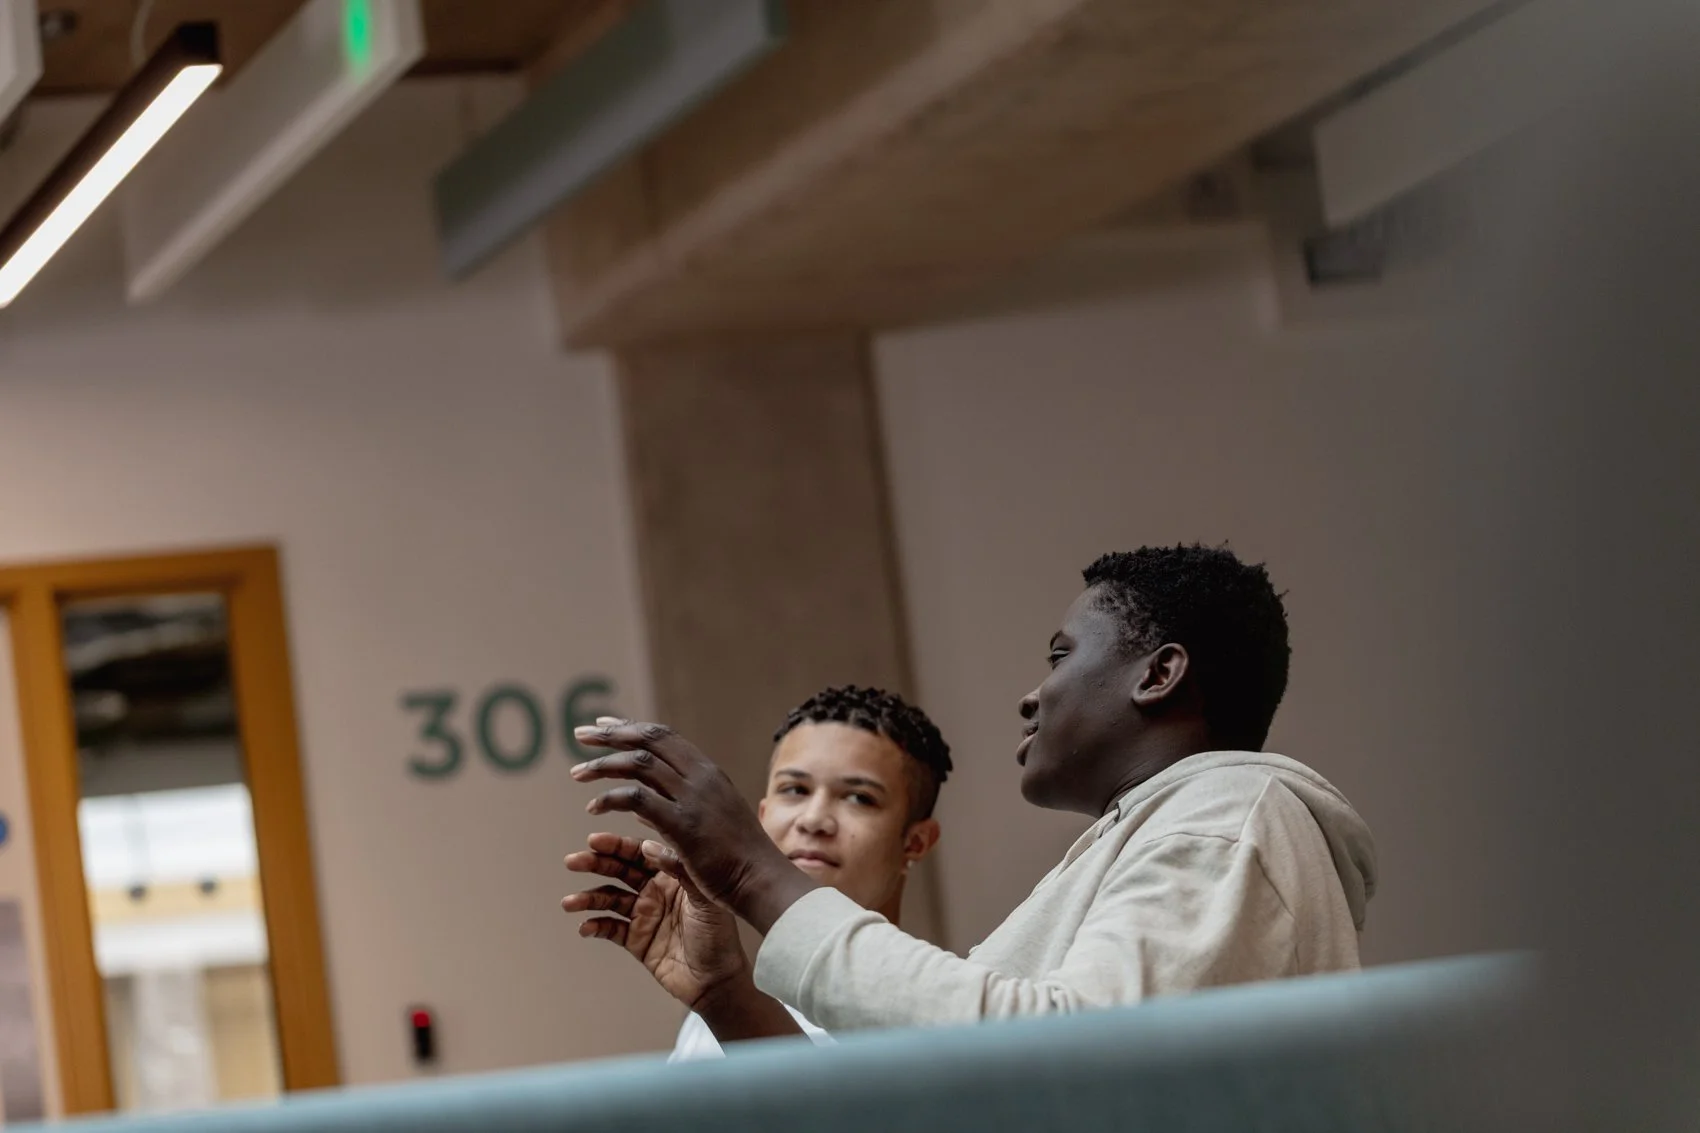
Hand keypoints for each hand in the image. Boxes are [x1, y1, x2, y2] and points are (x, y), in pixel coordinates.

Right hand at [562, 833, 746, 1008]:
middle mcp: (656, 891)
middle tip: (573, 862)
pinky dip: (596, 926)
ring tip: (570, 902)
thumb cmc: (720, 936)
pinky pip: (611, 929)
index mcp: (672, 875)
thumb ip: (679, 870)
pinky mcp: (637, 940)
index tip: (594, 839)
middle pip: (619, 871)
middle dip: (596, 864)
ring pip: (610, 899)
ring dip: (589, 898)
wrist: (717, 980)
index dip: (617, 845)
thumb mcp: (704, 898)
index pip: (640, 853)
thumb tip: (648, 845)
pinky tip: (585, 927)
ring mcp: (645, 915)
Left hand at [570, 718, 819, 932]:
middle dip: (612, 735)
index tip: (605, 725)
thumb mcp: (713, 819)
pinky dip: (610, 799)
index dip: (631, 728)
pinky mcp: (683, 825)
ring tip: (578, 773)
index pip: (664, 737)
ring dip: (603, 765)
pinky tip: (594, 809)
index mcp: (709, 772)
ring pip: (639, 765)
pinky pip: (636, 799)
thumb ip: (678, 808)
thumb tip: (639, 805)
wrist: (762, 880)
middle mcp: (701, 777)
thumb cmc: (740, 857)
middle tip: (582, 734)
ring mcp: (693, 799)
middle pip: (649, 741)